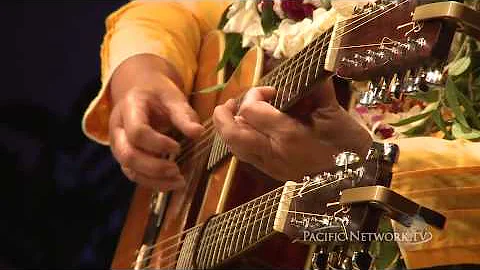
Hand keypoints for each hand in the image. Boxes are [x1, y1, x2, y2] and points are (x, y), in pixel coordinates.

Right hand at [109, 54, 204, 189]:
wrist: (141, 91)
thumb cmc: (158, 94)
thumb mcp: (173, 97)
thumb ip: (184, 115)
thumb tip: (198, 133)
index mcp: (129, 108)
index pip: (136, 131)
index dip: (157, 143)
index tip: (177, 147)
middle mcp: (118, 129)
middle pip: (127, 155)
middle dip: (153, 167)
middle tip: (177, 170)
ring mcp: (119, 145)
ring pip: (129, 169)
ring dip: (154, 180)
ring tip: (179, 182)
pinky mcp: (125, 156)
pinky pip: (134, 175)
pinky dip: (153, 182)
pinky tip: (173, 183)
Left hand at [213, 78, 371, 180]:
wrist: (357, 182)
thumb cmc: (349, 147)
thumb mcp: (336, 114)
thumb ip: (317, 90)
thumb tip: (311, 68)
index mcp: (288, 134)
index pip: (250, 110)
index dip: (254, 94)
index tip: (271, 91)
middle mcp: (272, 152)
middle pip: (232, 133)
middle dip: (223, 115)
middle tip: (231, 103)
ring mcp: (270, 166)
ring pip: (234, 148)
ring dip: (227, 129)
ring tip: (234, 115)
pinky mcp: (272, 174)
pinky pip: (245, 157)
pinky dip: (238, 142)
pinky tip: (247, 132)